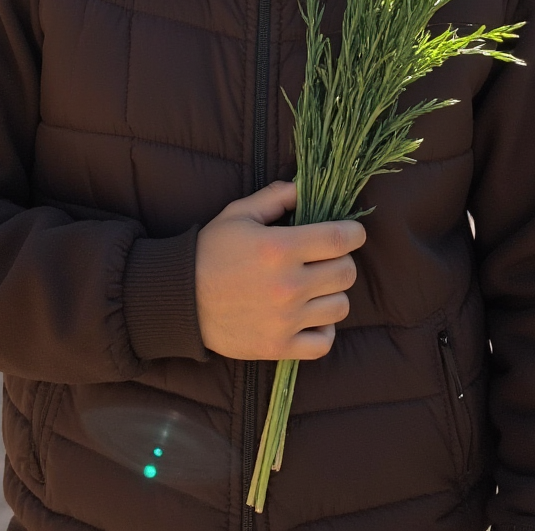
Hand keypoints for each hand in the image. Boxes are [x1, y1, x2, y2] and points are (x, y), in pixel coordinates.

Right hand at [195, 180, 364, 360]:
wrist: (180, 300)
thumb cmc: (210, 251)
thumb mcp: (238, 214)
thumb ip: (275, 197)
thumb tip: (305, 187)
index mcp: (279, 248)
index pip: (339, 239)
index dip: (354, 233)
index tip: (352, 232)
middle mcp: (287, 285)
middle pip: (346, 273)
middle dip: (342, 260)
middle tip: (327, 258)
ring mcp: (285, 320)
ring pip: (340, 307)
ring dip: (333, 293)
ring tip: (316, 286)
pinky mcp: (278, 347)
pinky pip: (323, 343)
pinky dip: (323, 330)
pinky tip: (311, 316)